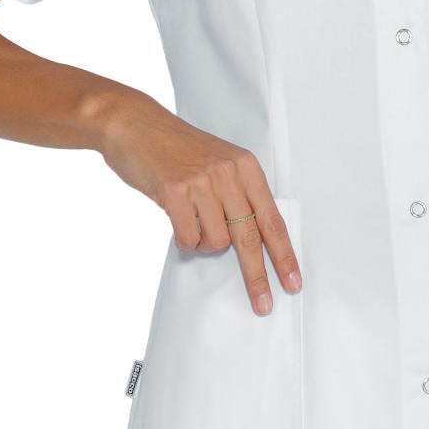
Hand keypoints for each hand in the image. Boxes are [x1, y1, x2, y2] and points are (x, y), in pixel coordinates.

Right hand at [90, 88, 301, 316]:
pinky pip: (188, 237)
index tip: (293, 282)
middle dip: (257, 275)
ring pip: (217, 241)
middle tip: (263, 304)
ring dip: (205, 245)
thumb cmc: (176, 148)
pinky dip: (185, 240)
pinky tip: (178, 223)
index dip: (284, 255)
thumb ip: (237, 195)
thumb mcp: (218, 162)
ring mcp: (202, 181)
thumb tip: (252, 241)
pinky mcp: (174, 191)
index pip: (272, 219)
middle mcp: (228, 173)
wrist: (135, 124)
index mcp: (246, 167)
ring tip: (192, 223)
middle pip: (250, 237)